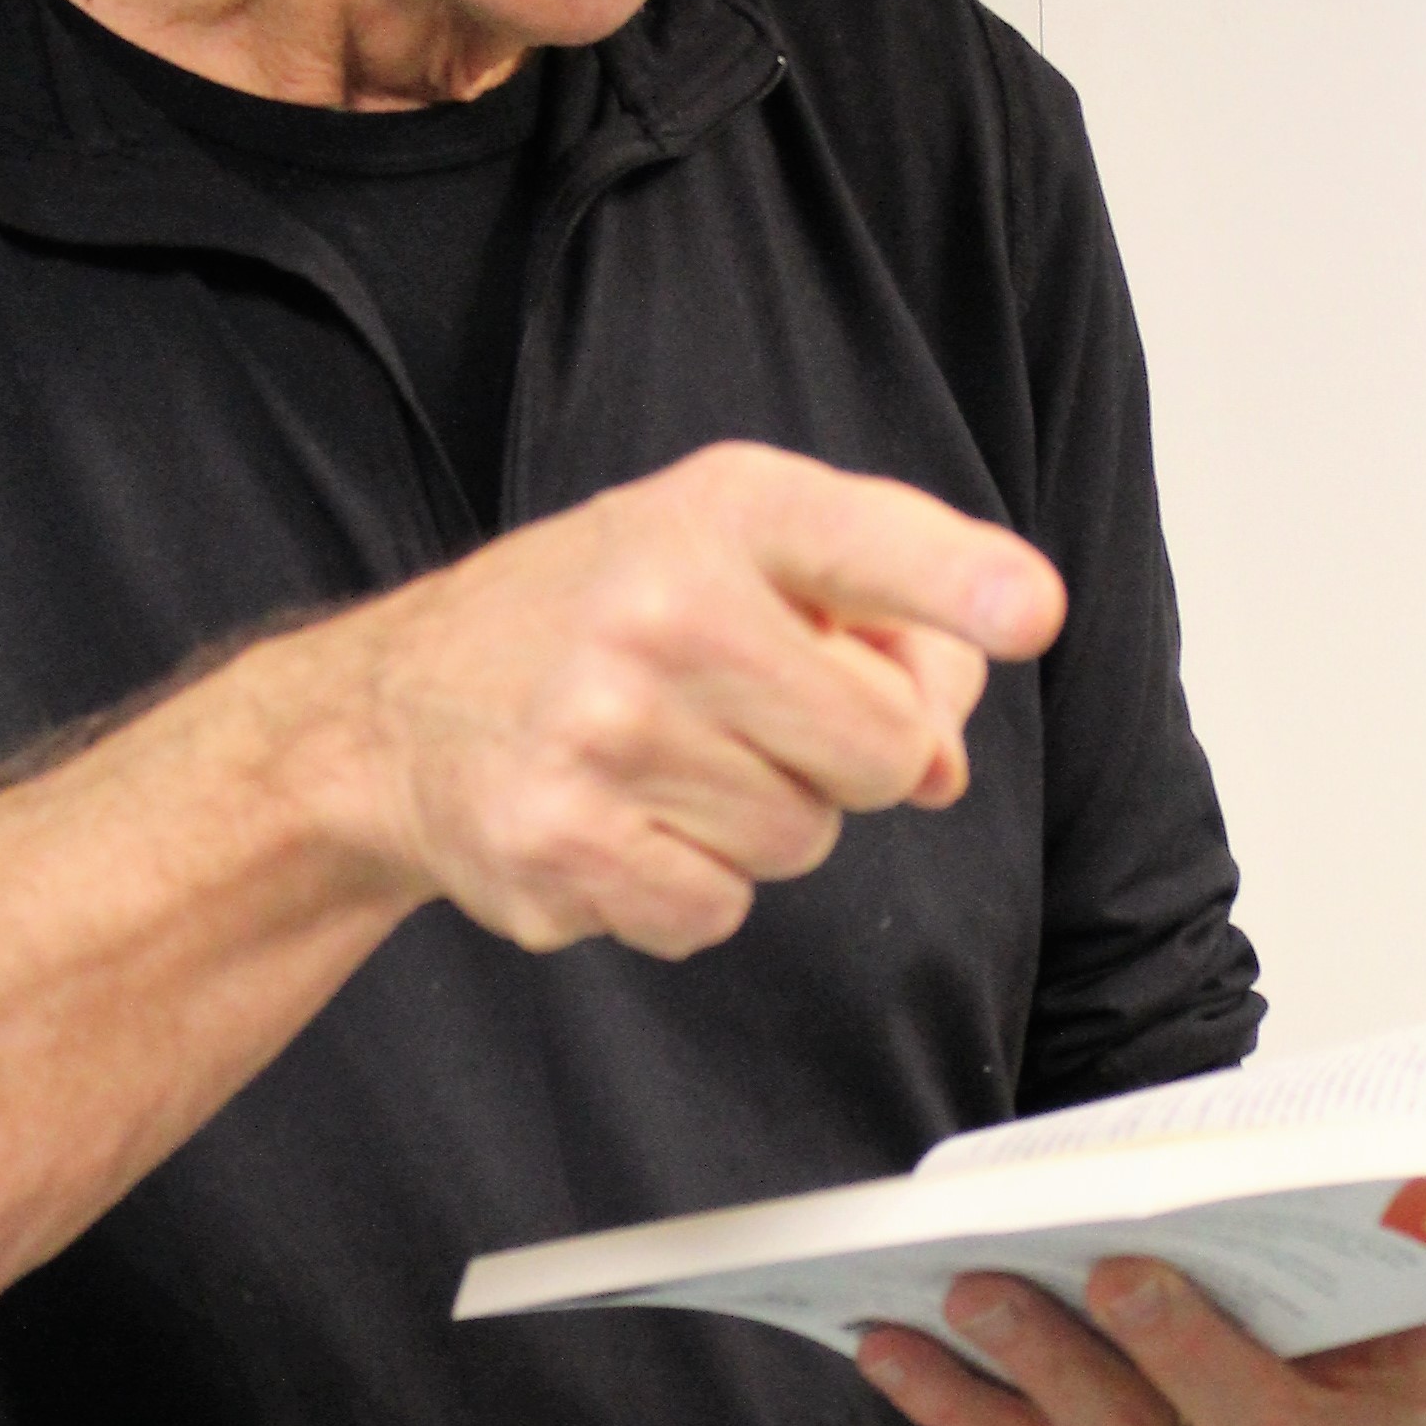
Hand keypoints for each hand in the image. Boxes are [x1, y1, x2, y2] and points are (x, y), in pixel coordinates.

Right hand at [319, 440, 1065, 957]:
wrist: (395, 711)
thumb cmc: (597, 620)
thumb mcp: (734, 557)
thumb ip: (879, 623)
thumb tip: (941, 763)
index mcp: (719, 513)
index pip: (862, 541)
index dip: (957, 582)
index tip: (1030, 611)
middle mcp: (657, 608)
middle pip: (879, 748)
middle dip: (848, 755)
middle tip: (754, 716)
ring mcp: (602, 731)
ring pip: (802, 840)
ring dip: (760, 825)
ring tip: (670, 766)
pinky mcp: (561, 844)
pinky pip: (720, 912)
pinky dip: (689, 889)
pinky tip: (625, 826)